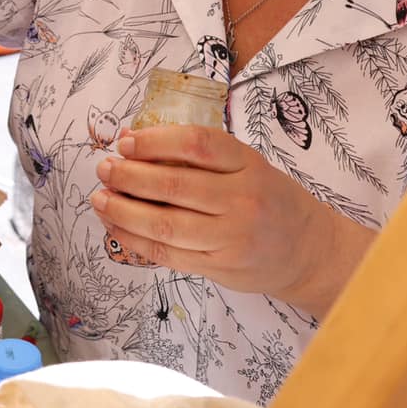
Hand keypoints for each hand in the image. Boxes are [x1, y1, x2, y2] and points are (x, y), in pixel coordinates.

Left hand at [92, 125, 376, 315]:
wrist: (307, 250)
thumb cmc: (268, 199)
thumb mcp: (248, 165)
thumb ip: (202, 156)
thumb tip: (133, 141)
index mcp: (249, 164)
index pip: (197, 144)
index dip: (155, 141)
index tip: (125, 141)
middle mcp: (243, 199)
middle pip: (175, 185)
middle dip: (130, 176)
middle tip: (104, 169)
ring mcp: (232, 237)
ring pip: (166, 225)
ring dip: (124, 211)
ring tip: (99, 199)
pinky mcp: (220, 266)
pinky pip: (168, 253)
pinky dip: (134, 239)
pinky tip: (115, 226)